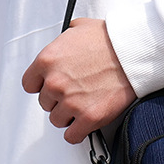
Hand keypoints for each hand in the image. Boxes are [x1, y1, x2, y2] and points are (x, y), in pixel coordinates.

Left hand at [22, 18, 135, 143]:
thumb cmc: (110, 39)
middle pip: (45, 103)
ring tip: (84, 105)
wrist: (133, 52)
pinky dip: (78, 132)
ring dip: (69, 115)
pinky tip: (85, 124)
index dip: (43, 86)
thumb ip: (63, 40)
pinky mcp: (89, 117)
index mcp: (47, 61)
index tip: (53, 87)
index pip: (29, 85)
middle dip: (59, 99)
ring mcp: (71, 102)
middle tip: (76, 92)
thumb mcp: (79, 28)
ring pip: (57, 120)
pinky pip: (72, 136)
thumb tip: (63, 44)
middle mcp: (55, 83)